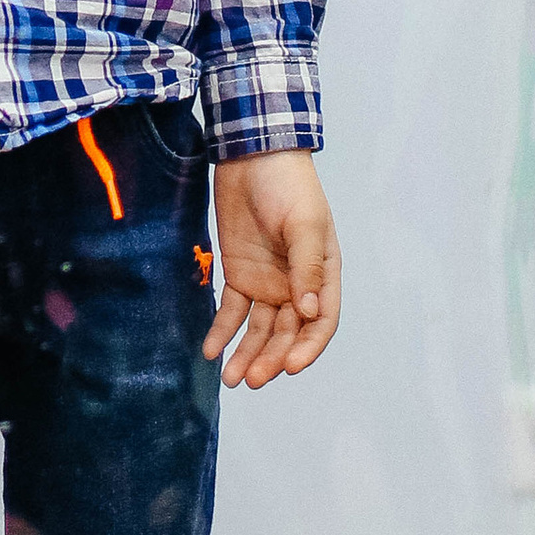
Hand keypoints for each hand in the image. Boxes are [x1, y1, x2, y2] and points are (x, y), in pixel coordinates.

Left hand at [204, 152, 337, 386]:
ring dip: (247, 353)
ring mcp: (267, 282)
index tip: (290, 367)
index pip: (321, 322)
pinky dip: (222, 331)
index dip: (308, 347)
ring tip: (231, 378)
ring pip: (259, 329)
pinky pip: (232, 311)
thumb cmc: (289, 186)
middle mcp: (297, 285)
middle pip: (287, 332)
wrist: (252, 156)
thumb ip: (306, 269)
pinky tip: (211, 351)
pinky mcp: (239, 275)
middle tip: (252, 378)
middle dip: (271, 358)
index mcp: (323, 274)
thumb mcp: (304, 224)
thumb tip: (309, 313)